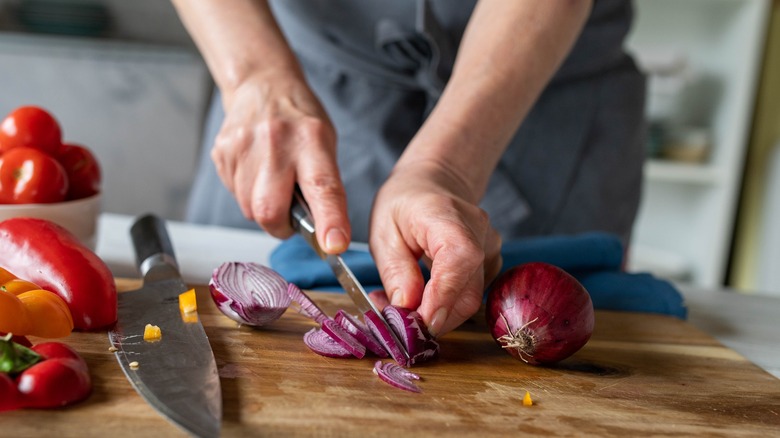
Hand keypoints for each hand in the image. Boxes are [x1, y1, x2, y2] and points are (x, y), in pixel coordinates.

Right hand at [212, 70, 350, 252]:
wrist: (262, 84)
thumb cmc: (300, 120)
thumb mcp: (325, 144)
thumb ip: (324, 187)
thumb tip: (324, 234)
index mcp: (311, 140)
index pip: (322, 187)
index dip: (328, 221)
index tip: (333, 245)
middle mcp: (276, 142)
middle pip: (269, 210)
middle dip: (280, 226)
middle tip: (289, 216)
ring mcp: (243, 147)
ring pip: (249, 209)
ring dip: (263, 208)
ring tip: (273, 182)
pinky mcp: (222, 152)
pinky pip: (234, 194)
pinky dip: (247, 193)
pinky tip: (256, 170)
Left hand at [368, 161, 502, 336]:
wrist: (432, 185)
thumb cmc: (404, 203)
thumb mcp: (384, 233)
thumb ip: (396, 271)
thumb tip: (407, 308)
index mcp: (447, 217)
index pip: (458, 262)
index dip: (442, 298)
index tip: (420, 324)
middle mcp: (479, 233)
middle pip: (468, 292)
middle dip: (434, 317)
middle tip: (396, 321)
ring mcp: (490, 249)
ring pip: (470, 299)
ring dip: (437, 313)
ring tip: (402, 306)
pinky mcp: (490, 264)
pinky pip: (470, 294)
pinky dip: (446, 305)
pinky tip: (422, 297)